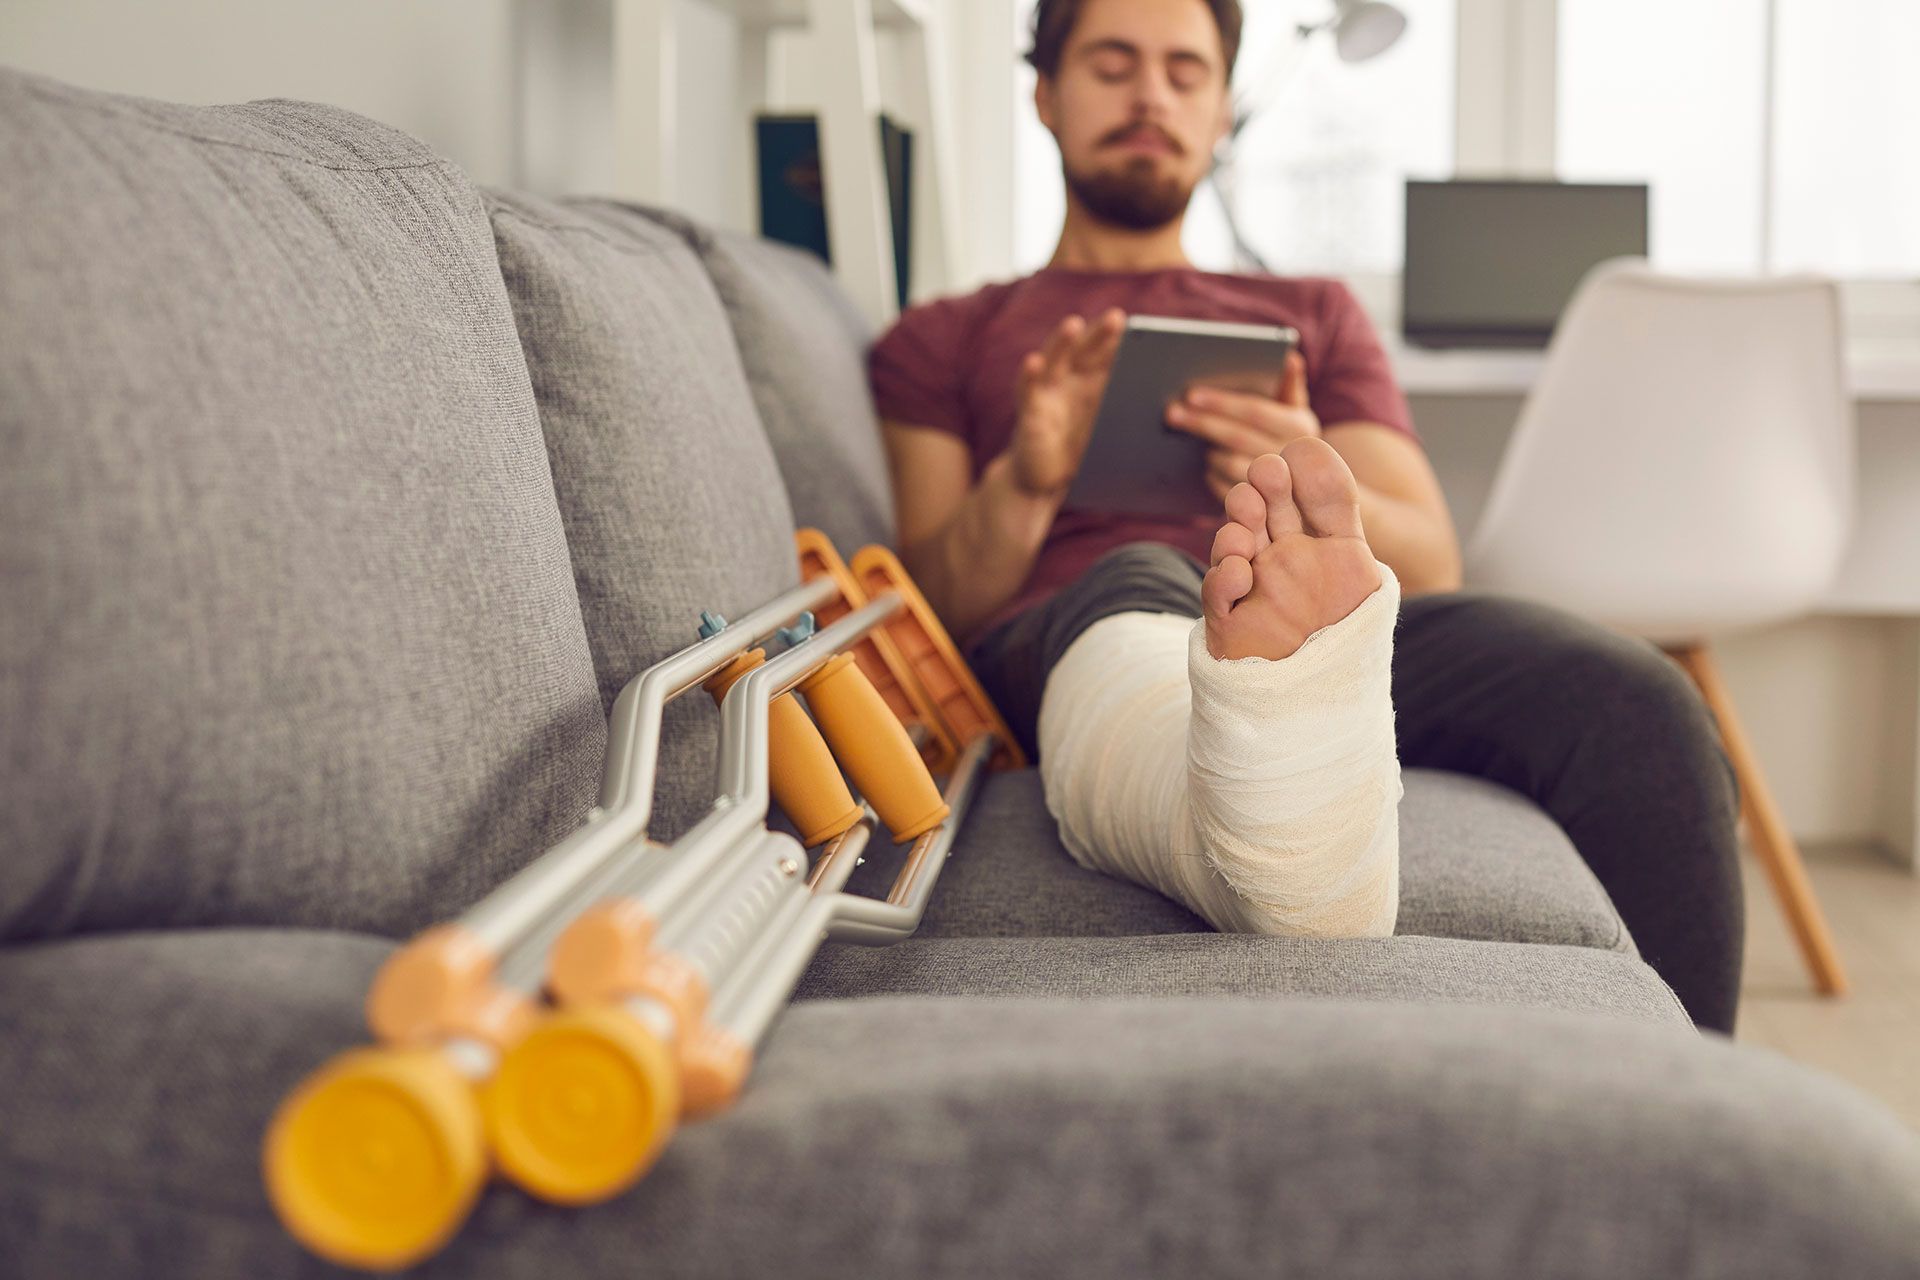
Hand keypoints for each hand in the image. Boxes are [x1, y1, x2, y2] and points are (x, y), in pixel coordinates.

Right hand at [1008, 307, 1127, 498]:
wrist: (1048, 483)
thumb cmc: (1083, 452)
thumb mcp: (1113, 431)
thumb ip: (1132, 413)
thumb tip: (1173, 406)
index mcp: (1093, 381)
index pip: (1109, 353)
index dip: (1124, 341)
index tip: (1143, 328)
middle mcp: (1069, 379)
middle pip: (1084, 348)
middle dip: (1099, 333)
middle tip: (1116, 317)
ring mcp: (1047, 391)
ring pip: (1054, 359)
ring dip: (1062, 341)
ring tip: (1073, 324)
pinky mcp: (1029, 411)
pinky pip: (1028, 389)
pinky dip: (1029, 375)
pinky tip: (1034, 361)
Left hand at [1166, 350, 1319, 500]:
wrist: (1302, 479)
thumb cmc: (1287, 429)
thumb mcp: (1294, 406)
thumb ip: (1289, 383)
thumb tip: (1290, 357)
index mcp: (1300, 427)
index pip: (1254, 411)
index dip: (1222, 402)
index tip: (1191, 394)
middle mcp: (1290, 456)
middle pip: (1236, 437)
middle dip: (1201, 422)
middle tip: (1172, 412)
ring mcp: (1275, 484)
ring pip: (1229, 464)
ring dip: (1208, 450)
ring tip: (1193, 437)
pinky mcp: (1259, 506)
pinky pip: (1225, 490)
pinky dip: (1212, 475)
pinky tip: (1206, 464)